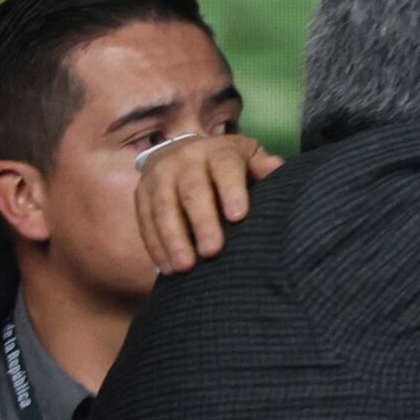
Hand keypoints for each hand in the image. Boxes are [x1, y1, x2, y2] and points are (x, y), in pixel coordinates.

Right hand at [132, 129, 275, 274]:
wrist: (183, 152)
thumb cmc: (229, 165)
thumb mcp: (249, 158)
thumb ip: (263, 167)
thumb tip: (278, 171)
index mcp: (217, 152)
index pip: (225, 168)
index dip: (231, 191)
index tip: (238, 217)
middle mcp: (184, 160)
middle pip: (192, 192)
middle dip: (201, 222)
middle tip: (211, 252)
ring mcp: (159, 176)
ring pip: (164, 208)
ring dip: (173, 239)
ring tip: (185, 267)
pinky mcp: (141, 193)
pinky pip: (145, 220)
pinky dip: (155, 245)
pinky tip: (166, 267)